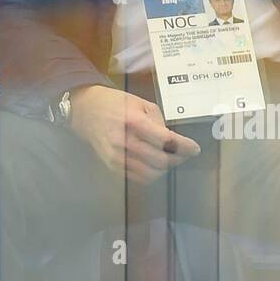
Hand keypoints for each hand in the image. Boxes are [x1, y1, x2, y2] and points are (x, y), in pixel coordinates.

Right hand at [70, 85, 198, 184]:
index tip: (195, 149)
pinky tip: (156, 164)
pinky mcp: (112, 166)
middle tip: (185, 153)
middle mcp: (124, 141)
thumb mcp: (139, 102)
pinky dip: (152, 174)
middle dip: (178, 158)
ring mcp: (117, 157)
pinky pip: (138, 178)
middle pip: (160, 160)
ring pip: (151, 173)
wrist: (84, 111)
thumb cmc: (114, 103)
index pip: (165, 140)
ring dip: (166, 168)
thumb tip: (171, 140)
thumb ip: (158, 120)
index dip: (184, 146)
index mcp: (133, 121)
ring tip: (171, 158)